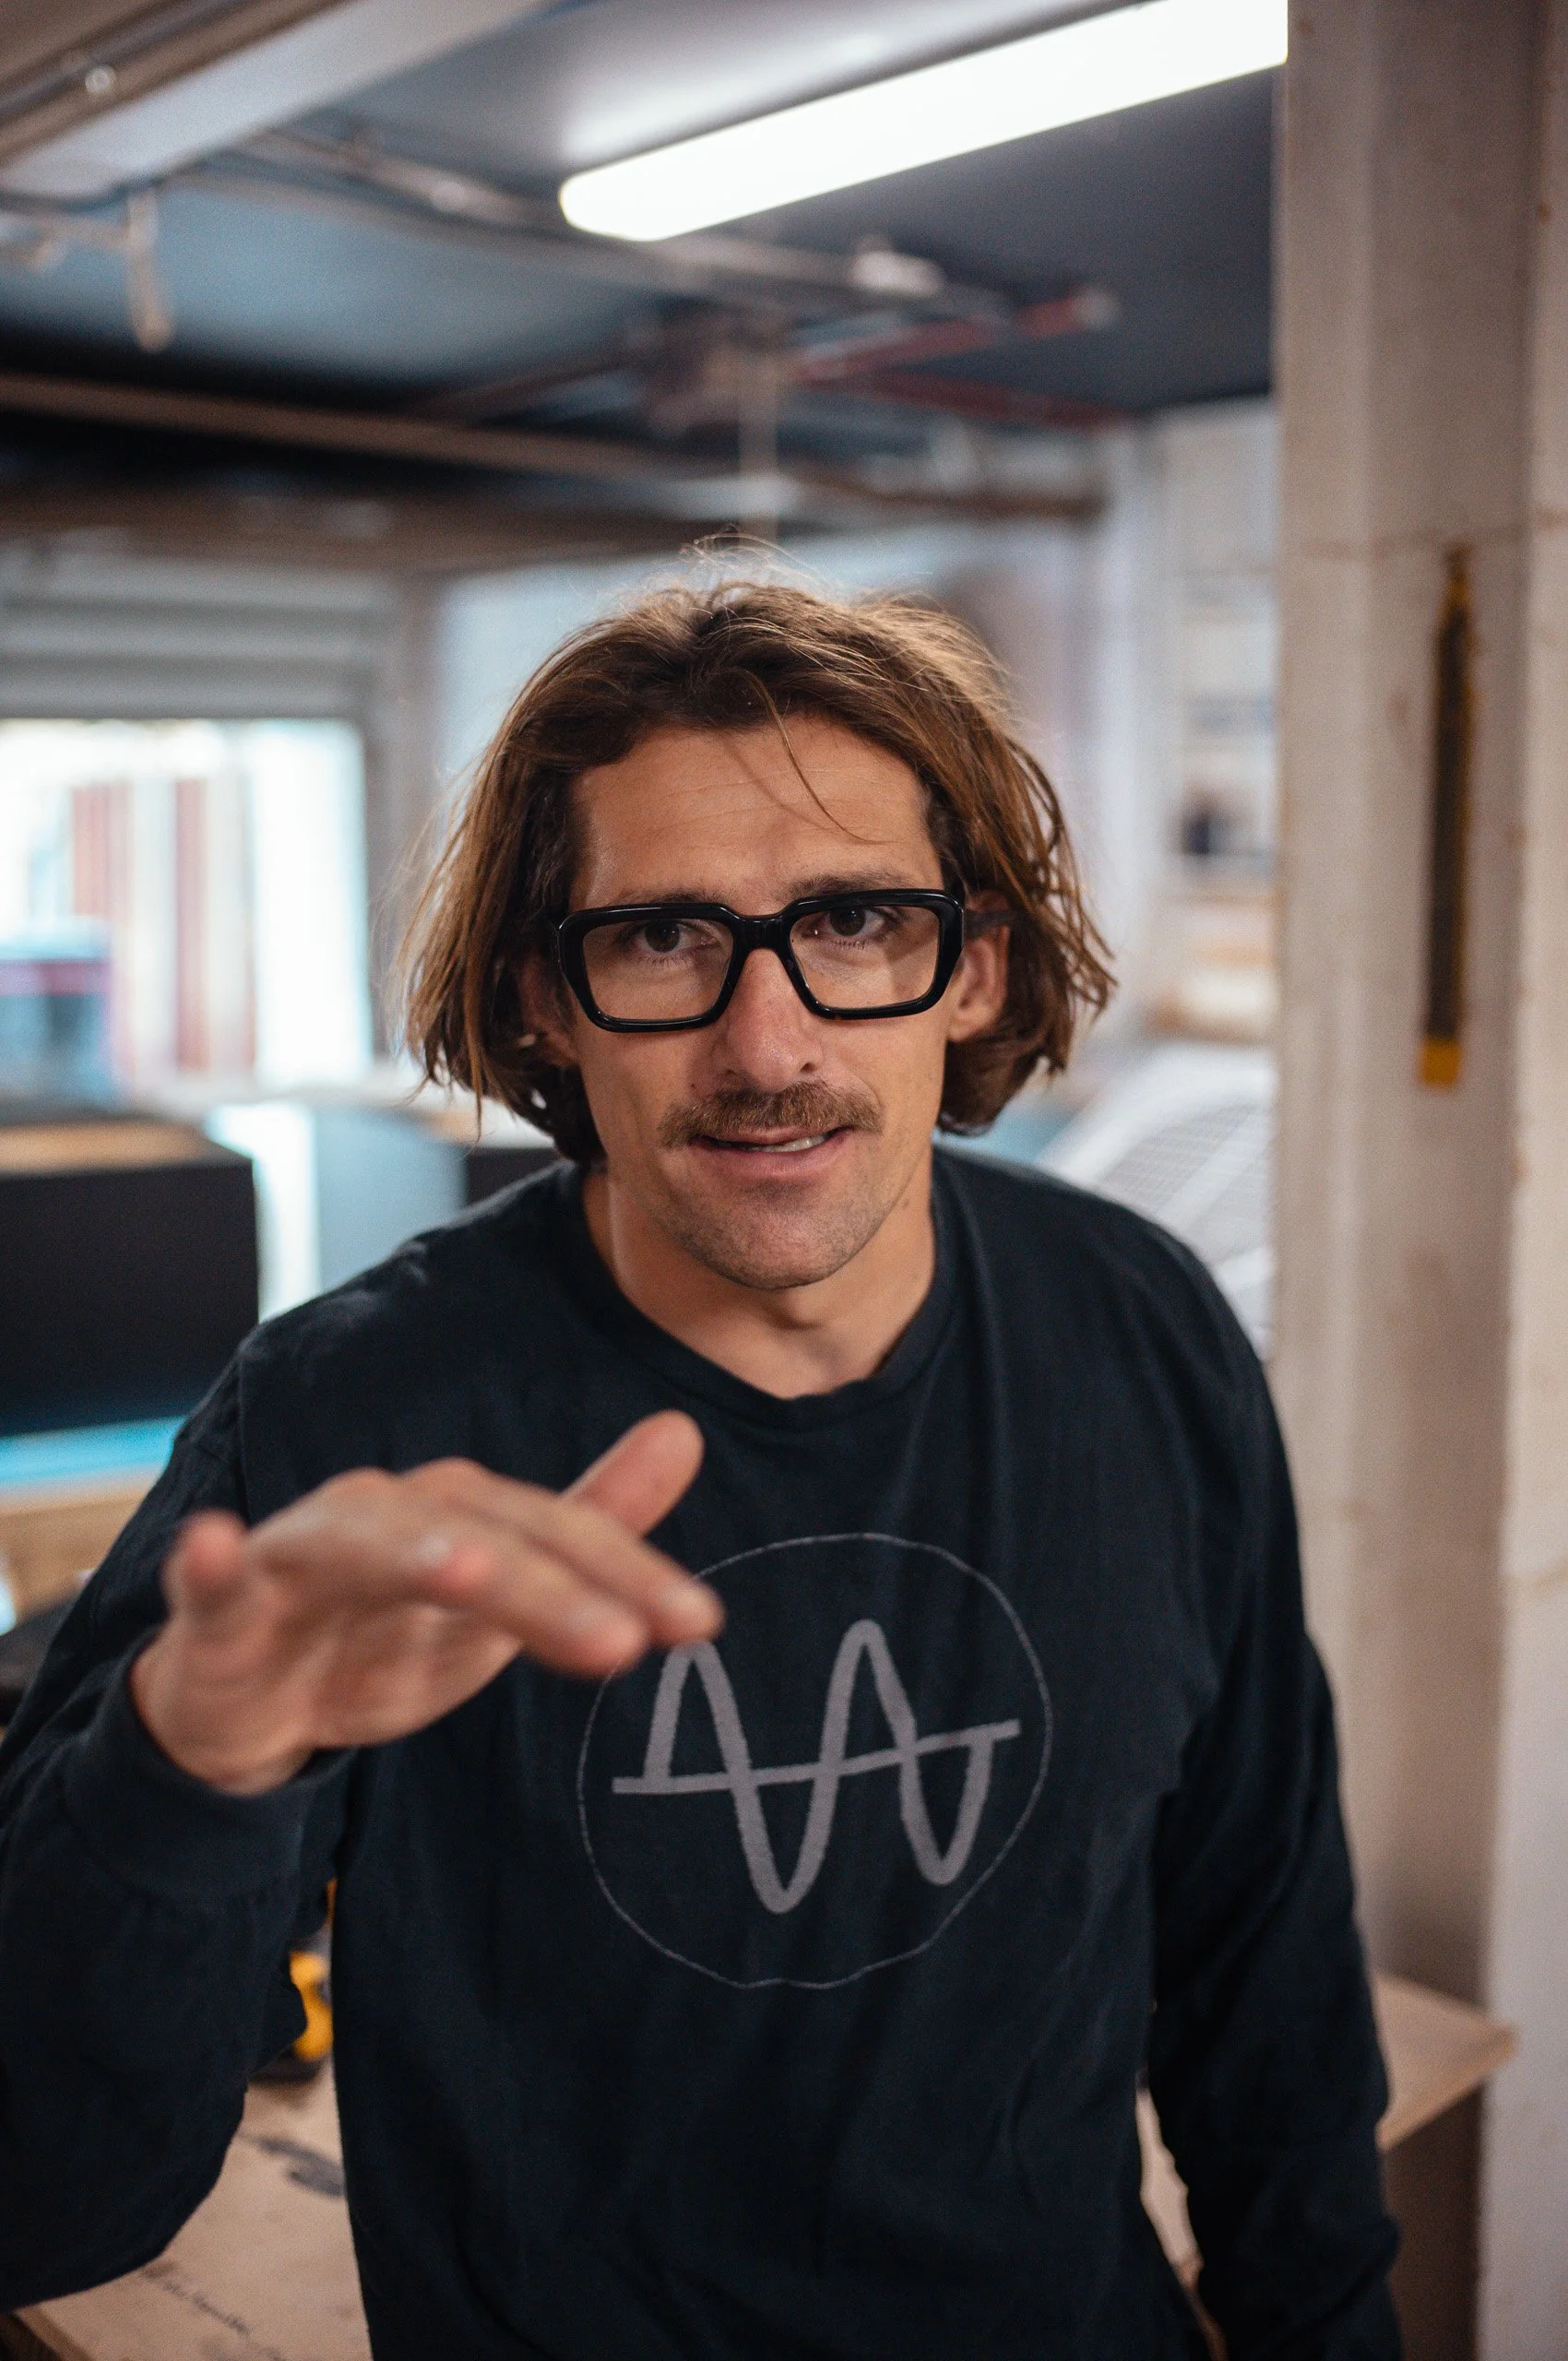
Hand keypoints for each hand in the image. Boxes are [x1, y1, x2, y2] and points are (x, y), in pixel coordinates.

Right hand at [129, 1413, 712, 1795]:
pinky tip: (210, 1544)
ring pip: (360, 1546)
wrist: (249, 1701)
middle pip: (476, 1538)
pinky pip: (212, 1581)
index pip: (557, 1535)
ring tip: (465, 1570)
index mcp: (459, 1511)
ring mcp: (300, 1554)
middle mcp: (386, 1514)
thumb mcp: (505, 1601)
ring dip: (411, 1552)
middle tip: (622, 1643)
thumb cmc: (388, 1634)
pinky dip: (208, 1562)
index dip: (629, 1573)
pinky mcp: (220, 1607)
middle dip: (548, 1591)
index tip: (699, 1622)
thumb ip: (594, 1532)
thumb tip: (684, 1431)